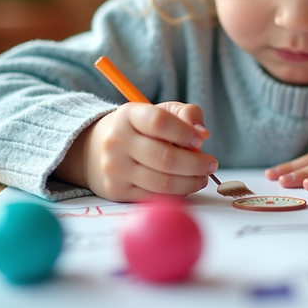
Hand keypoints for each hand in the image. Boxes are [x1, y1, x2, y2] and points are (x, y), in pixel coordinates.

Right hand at [54, 102, 217, 201]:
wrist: (97, 149)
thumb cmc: (140, 128)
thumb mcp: (161, 111)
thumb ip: (186, 114)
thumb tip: (203, 133)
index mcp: (129, 115)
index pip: (160, 122)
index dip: (185, 132)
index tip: (201, 140)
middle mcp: (117, 141)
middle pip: (165, 158)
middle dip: (196, 164)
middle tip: (211, 164)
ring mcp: (115, 168)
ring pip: (161, 182)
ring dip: (190, 182)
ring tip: (203, 177)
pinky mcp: (117, 190)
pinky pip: (153, 196)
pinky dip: (176, 193)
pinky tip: (186, 185)